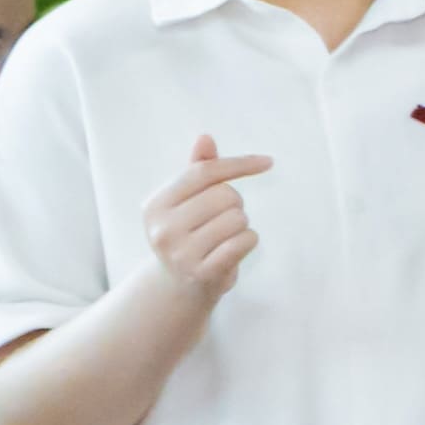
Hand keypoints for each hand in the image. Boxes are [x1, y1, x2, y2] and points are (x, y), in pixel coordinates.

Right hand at [145, 132, 271, 298]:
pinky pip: (246, 240)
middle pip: (226, 195)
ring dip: (241, 225)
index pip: (203, 173)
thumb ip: (198, 170)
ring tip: (223, 238)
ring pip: (239, 218)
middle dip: (235, 204)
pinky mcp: (203, 272)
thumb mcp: (187, 202)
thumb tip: (205, 138)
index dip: (239, 164)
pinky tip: (233, 250)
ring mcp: (181, 253)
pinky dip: (248, 241)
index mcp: (155, 205)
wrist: (180, 287)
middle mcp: (163, 228)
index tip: (269, 162)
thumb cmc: (189, 234)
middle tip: (221, 221)